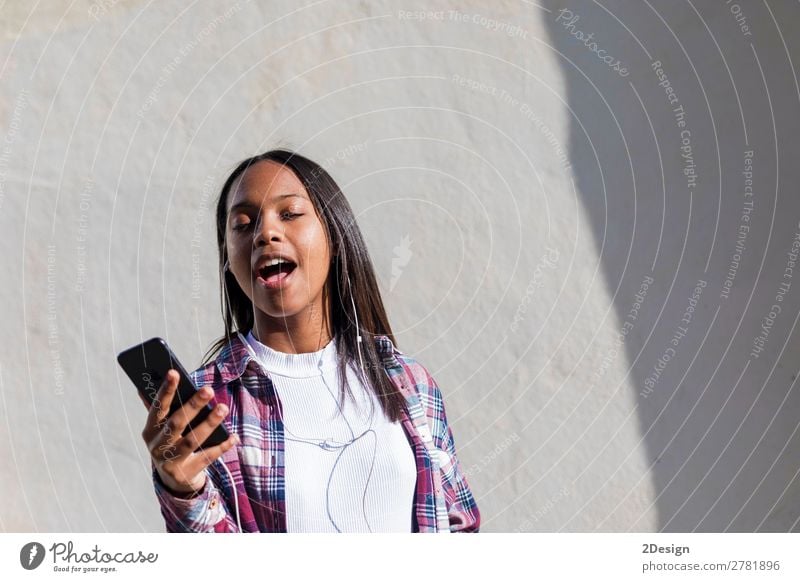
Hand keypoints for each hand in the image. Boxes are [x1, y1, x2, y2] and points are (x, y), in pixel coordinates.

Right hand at [140, 370, 237, 495]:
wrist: (173, 479)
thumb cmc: (171, 442)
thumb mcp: (163, 427)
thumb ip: (161, 407)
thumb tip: (155, 377)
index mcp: (150, 430)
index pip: (157, 408)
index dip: (165, 390)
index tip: (174, 372)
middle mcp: (157, 446)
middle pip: (176, 423)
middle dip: (192, 406)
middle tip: (208, 389)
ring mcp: (171, 462)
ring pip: (192, 441)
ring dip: (209, 423)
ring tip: (223, 408)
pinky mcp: (186, 474)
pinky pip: (207, 457)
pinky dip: (222, 446)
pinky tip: (234, 436)